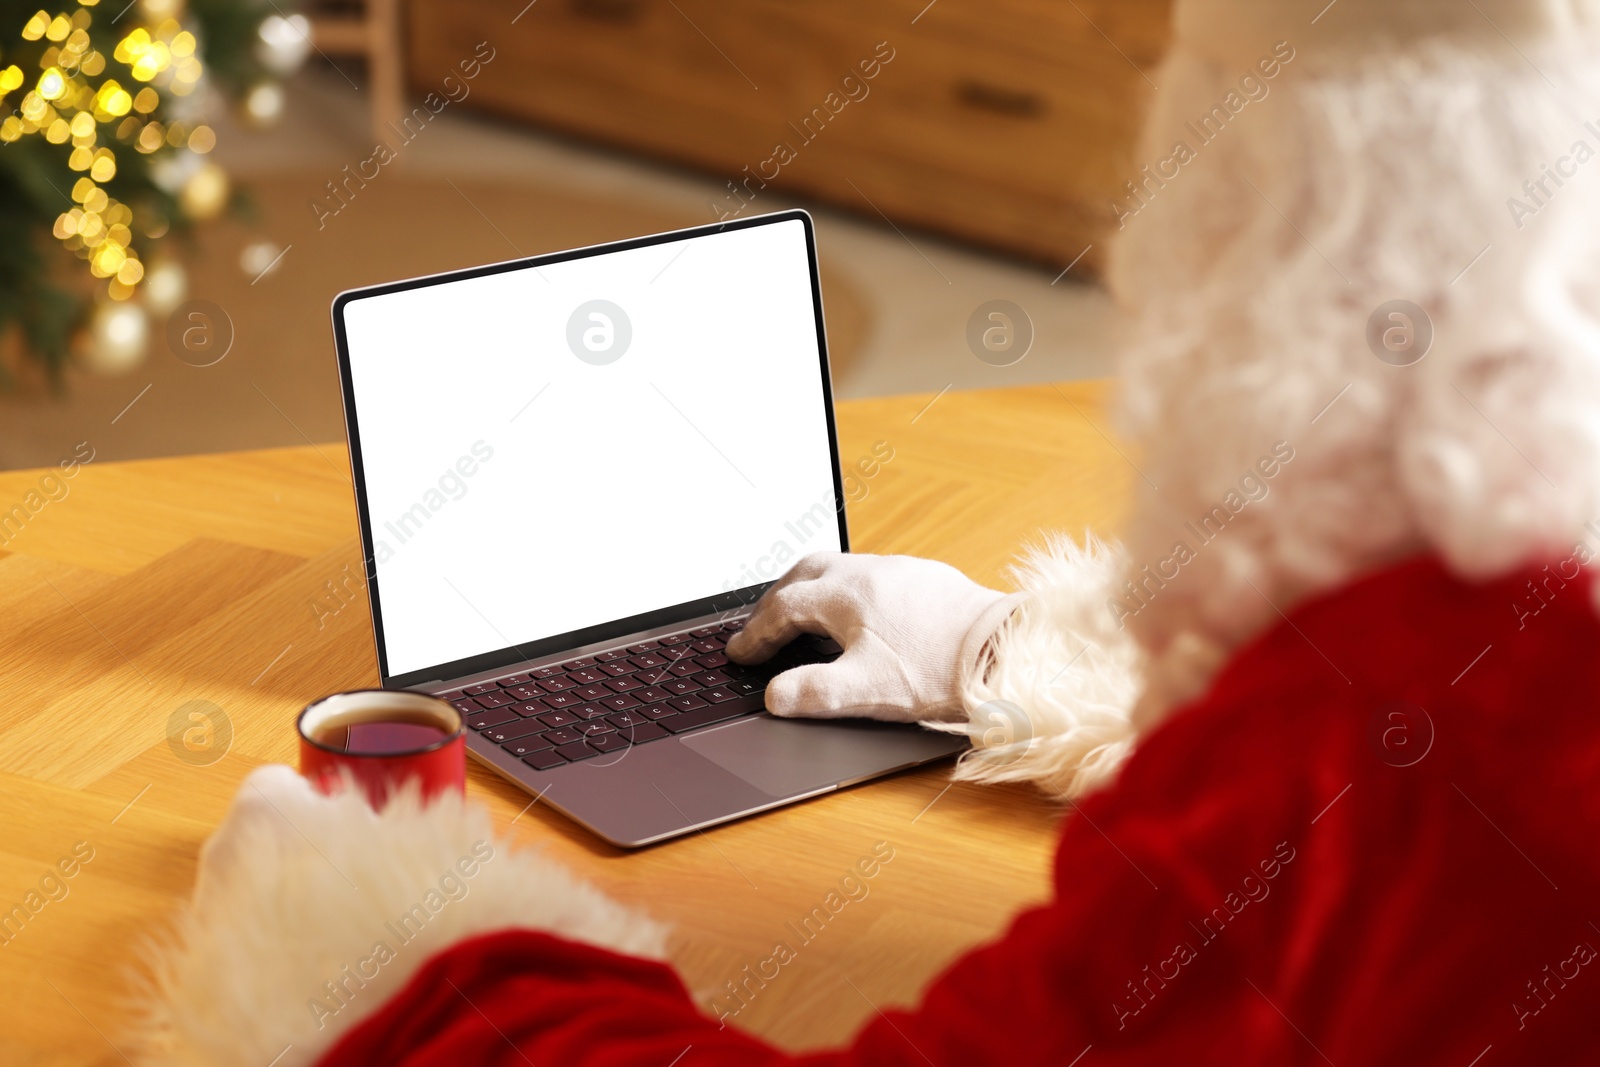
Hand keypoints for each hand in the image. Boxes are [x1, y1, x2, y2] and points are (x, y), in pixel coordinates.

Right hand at [725, 552, 1020, 721]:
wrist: (1003, 651)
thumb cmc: (938, 670)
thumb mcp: (865, 690)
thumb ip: (813, 693)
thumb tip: (775, 697)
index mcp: (846, 593)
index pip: (784, 608)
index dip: (756, 633)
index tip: (740, 653)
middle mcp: (869, 571)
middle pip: (805, 572)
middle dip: (776, 597)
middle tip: (761, 624)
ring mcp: (900, 570)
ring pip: (839, 568)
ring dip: (811, 590)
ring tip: (803, 617)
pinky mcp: (927, 578)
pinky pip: (871, 574)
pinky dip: (846, 591)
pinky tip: (860, 616)